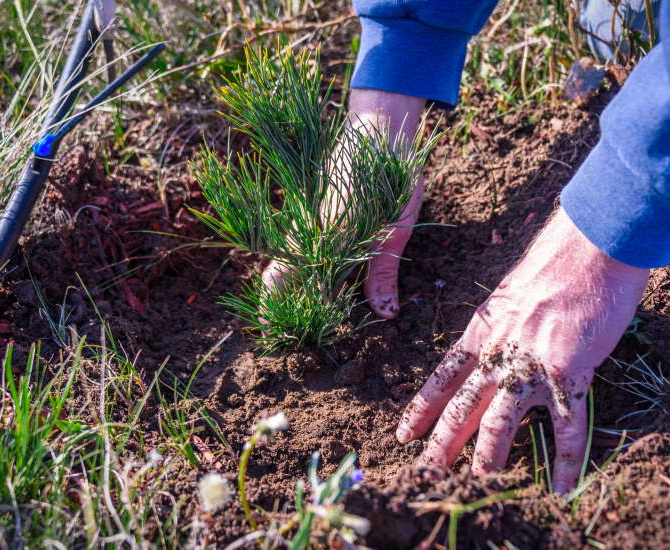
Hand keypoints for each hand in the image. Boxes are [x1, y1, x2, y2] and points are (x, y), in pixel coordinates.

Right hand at [262, 89, 425, 318]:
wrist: (381, 125)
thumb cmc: (390, 176)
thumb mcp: (395, 229)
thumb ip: (383, 273)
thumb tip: (384, 315)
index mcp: (322, 237)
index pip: (282, 283)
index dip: (274, 312)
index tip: (274, 338)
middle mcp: (307, 230)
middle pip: (279, 277)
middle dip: (280, 309)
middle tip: (289, 338)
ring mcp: (308, 218)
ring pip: (289, 262)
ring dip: (292, 292)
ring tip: (302, 319)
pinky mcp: (316, 209)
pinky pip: (302, 245)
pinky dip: (304, 269)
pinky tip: (319, 284)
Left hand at [396, 207, 649, 491]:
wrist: (590, 246)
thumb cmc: (556, 262)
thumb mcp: (511, 293)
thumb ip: (503, 325)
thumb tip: (501, 343)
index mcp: (483, 331)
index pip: (442, 378)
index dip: (421, 409)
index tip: (404, 434)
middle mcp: (498, 352)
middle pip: (461, 406)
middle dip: (442, 442)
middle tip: (428, 470)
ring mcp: (531, 364)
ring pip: (499, 420)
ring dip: (488, 453)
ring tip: (481, 477)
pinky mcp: (568, 372)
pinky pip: (565, 426)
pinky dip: (563, 460)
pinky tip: (560, 487)